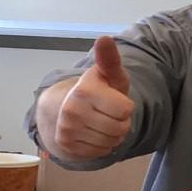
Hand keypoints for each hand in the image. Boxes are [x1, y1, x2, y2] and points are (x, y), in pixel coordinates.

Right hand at [52, 36, 134, 159]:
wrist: (66, 107)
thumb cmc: (98, 90)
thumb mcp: (108, 74)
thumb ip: (110, 59)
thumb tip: (104, 38)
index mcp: (84, 90)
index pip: (125, 110)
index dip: (125, 107)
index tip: (114, 100)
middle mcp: (71, 110)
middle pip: (120, 129)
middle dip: (121, 123)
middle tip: (109, 113)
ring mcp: (67, 129)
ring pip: (111, 142)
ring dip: (112, 136)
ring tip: (101, 122)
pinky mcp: (66, 145)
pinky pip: (100, 153)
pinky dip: (102, 146)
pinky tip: (93, 133)